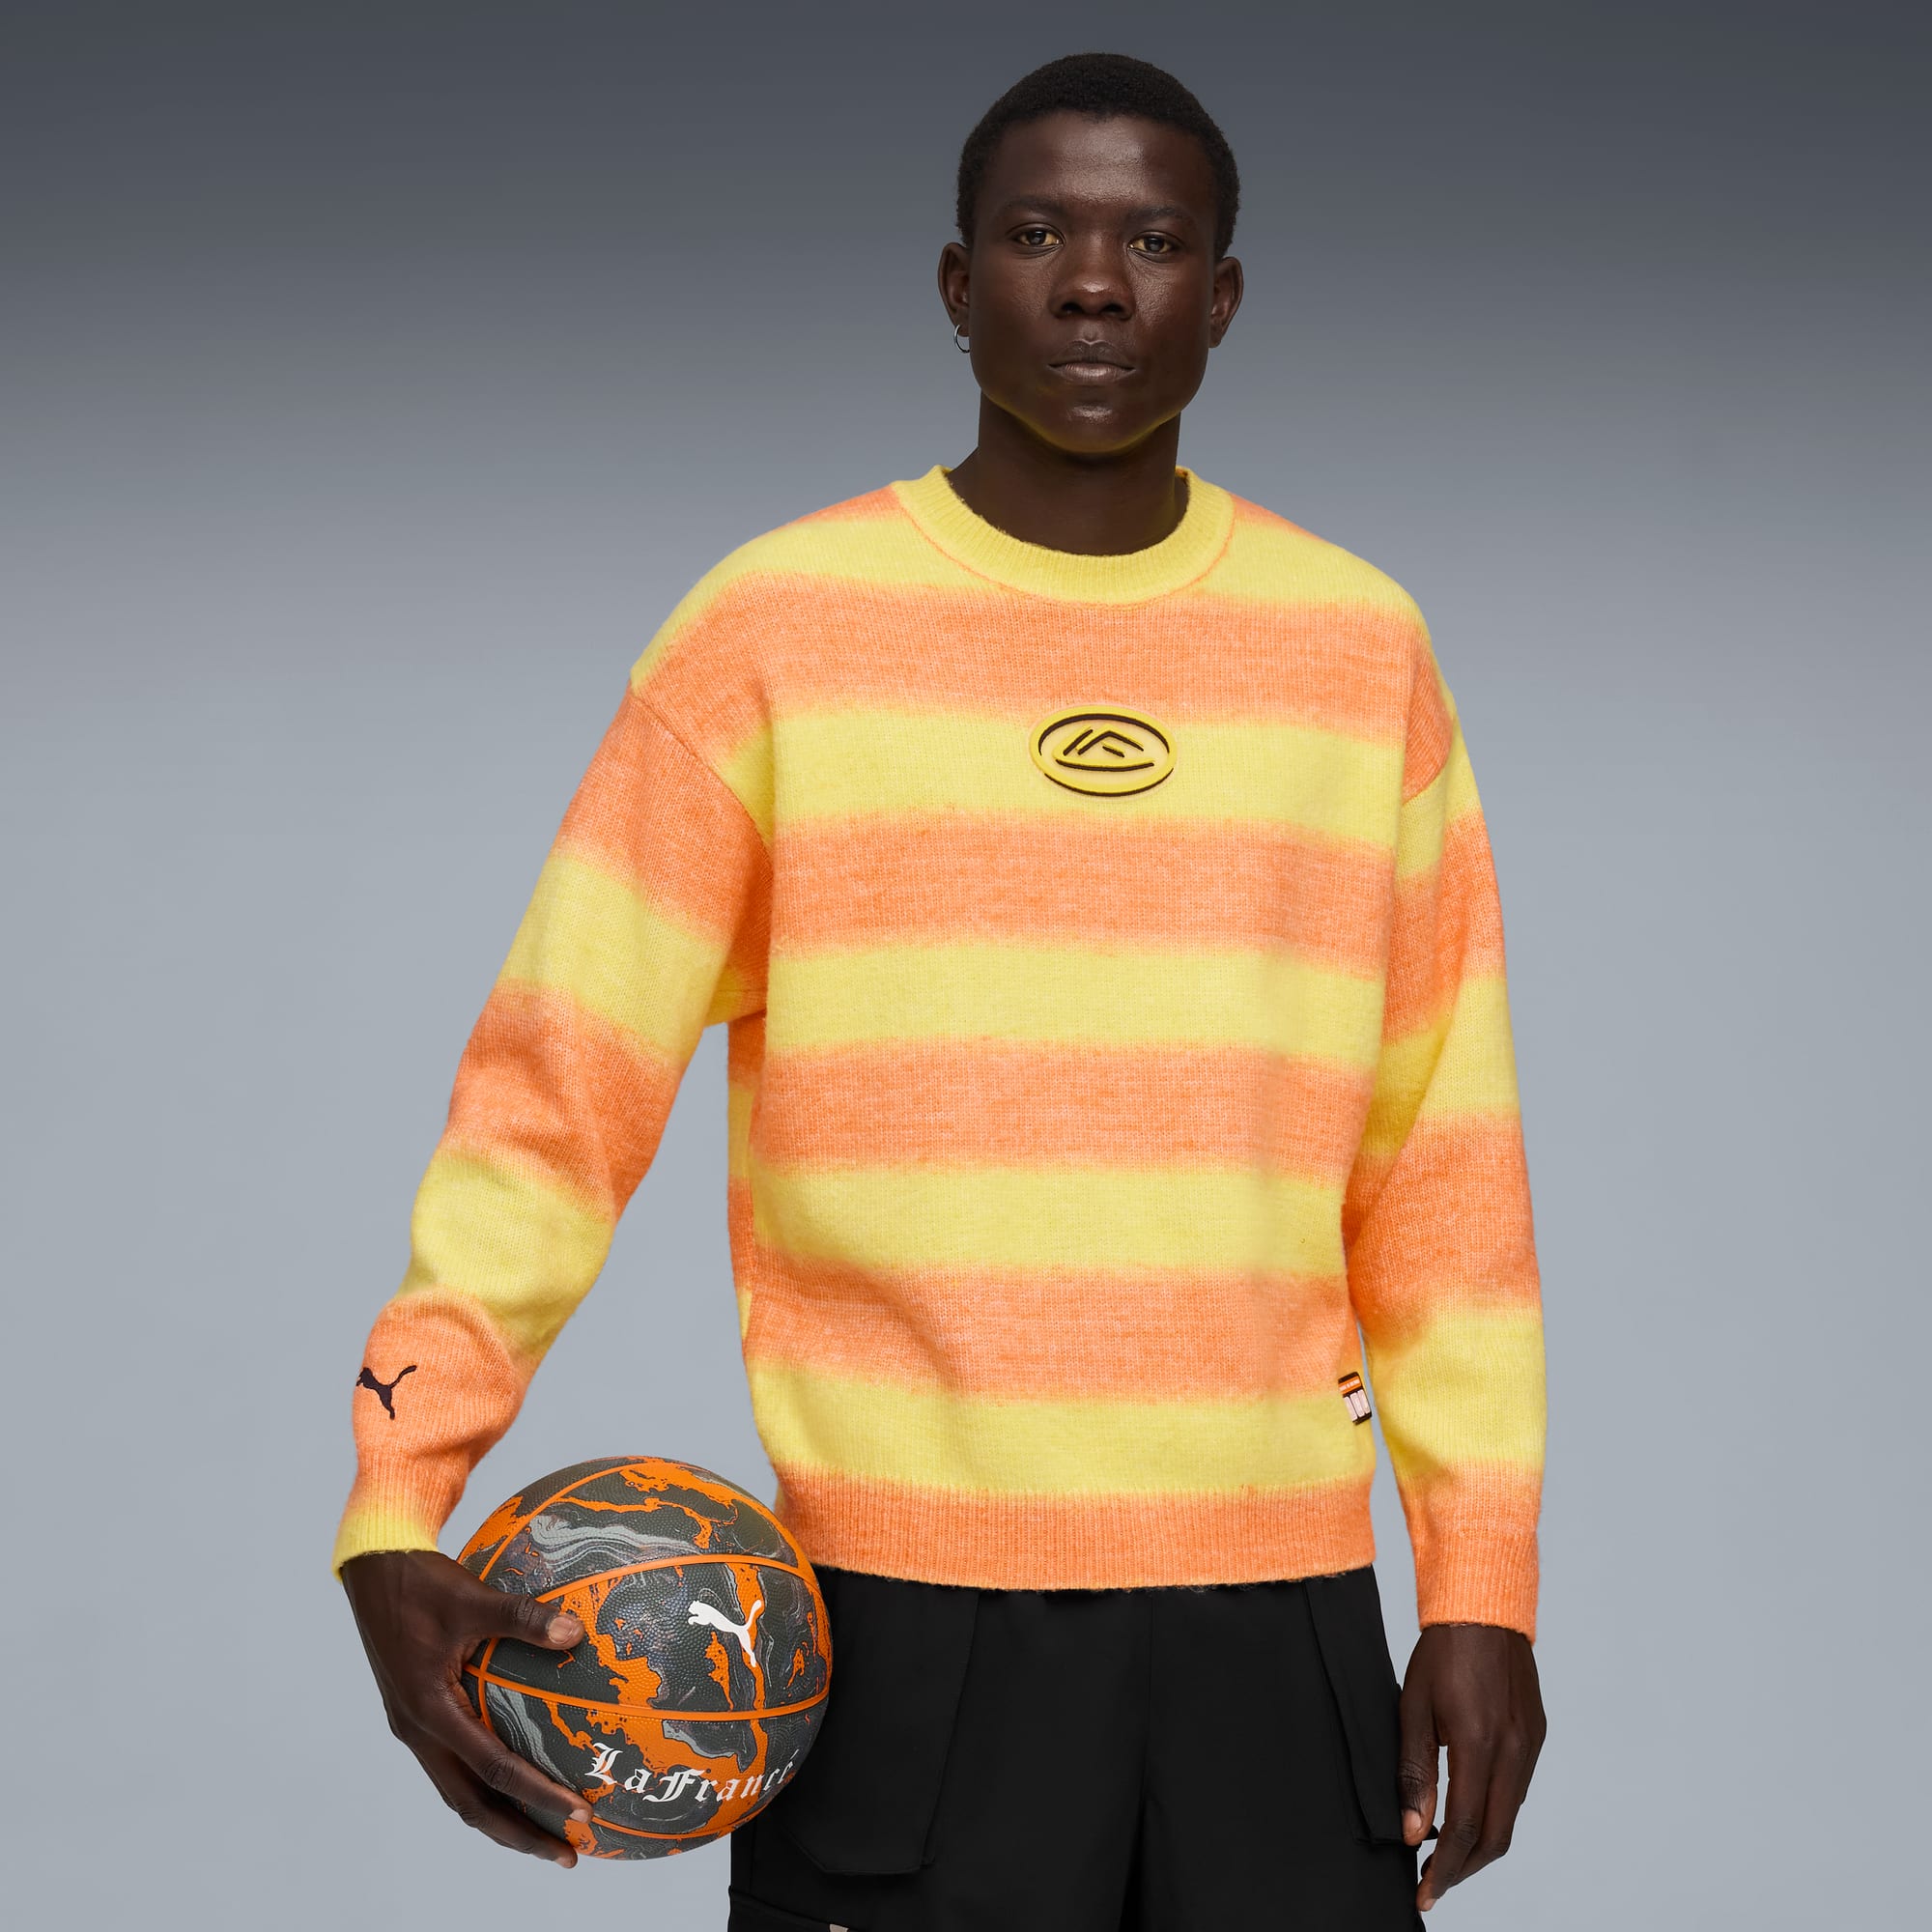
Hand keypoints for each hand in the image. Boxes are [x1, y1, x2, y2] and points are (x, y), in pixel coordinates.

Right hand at [342, 1548, 591, 1865]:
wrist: (372, 1571)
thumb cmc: (421, 1582)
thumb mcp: (472, 1597)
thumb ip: (523, 1617)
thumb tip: (575, 1632)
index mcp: (430, 1711)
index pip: (493, 1769)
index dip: (538, 1796)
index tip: (580, 1813)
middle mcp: (419, 1731)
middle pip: (470, 1804)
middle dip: (520, 1834)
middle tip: (569, 1855)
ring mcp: (414, 1727)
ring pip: (458, 1791)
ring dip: (501, 1817)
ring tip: (548, 1836)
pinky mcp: (416, 1714)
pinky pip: (453, 1765)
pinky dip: (484, 1785)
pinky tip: (515, 1781)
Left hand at [1397, 1622, 1545, 1911]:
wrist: (1483, 1607)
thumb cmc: (1441, 1652)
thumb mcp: (1413, 1709)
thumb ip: (1414, 1773)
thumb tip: (1412, 1831)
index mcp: (1480, 1743)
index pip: (1462, 1829)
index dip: (1443, 1869)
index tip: (1424, 1893)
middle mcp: (1514, 1750)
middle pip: (1495, 1836)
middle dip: (1463, 1868)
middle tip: (1433, 1883)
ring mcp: (1530, 1744)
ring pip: (1510, 1817)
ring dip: (1479, 1843)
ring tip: (1444, 1853)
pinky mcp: (1536, 1735)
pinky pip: (1518, 1790)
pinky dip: (1494, 1812)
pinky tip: (1468, 1810)